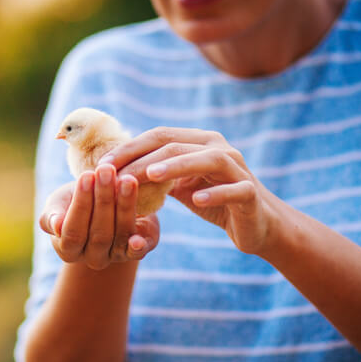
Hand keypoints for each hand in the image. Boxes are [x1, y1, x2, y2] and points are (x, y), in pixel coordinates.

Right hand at [39, 164, 159, 269]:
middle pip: (99, 234)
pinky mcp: (136, 252)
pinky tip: (138, 238)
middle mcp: (92, 258)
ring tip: (127, 180)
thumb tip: (56, 226)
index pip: (73, 232)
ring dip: (125, 206)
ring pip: (120, 235)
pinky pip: (137, 253)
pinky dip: (138, 246)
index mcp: (68, 249)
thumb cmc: (75, 201)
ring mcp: (115, 257)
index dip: (80, 204)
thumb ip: (52, 214)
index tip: (87, 175)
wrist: (105, 203)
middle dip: (104, 200)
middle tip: (107, 171)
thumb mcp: (59, 203)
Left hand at [105, 127, 282, 255]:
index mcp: (200, 143)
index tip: (102, 164)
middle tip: (115, 173)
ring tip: (150, 176)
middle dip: (142, 157)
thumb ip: (156, 177)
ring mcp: (237, 168)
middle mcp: (219, 148)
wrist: (258, 225)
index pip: (159, 136)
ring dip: (176, 166)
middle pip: (177, 144)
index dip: (130, 148)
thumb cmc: (216, 203)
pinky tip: (196, 201)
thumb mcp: (181, 188)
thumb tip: (116, 173)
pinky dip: (215, 194)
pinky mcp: (250, 193)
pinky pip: (234, 190)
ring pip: (206, 159)